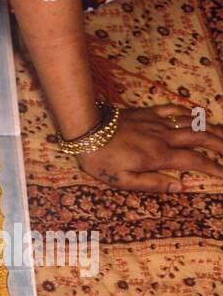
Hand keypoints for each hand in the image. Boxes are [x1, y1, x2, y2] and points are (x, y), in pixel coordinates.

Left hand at [76, 104, 222, 191]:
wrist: (85, 129)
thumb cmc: (101, 159)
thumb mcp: (123, 180)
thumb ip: (153, 184)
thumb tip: (180, 186)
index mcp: (159, 156)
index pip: (195, 161)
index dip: (215, 168)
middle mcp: (163, 137)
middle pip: (200, 138)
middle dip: (221, 145)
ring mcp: (156, 122)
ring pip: (191, 123)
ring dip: (211, 128)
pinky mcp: (147, 112)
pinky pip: (173, 109)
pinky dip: (189, 112)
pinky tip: (199, 114)